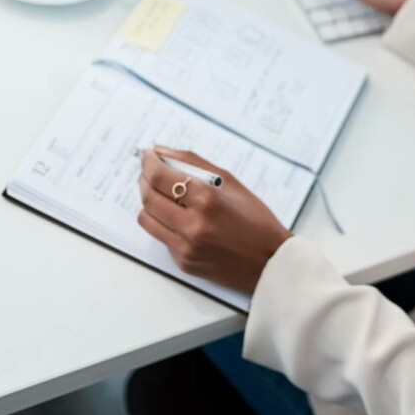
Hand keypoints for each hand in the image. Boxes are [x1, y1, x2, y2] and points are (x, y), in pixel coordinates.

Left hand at [137, 146, 291, 294]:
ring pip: (146, 218)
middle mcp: (193, 224)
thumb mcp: (230, 182)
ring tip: (160, 192)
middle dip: (144, 179)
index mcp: (207, 199)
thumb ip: (193, 163)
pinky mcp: (183, 263)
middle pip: (148, 196)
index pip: (160, 176)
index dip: (148, 162)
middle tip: (150, 170)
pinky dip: (162, 221)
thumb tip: (161, 151)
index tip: (147, 154)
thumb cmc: (255, 219)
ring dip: (148, 201)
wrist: (270, 263)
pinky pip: (160, 236)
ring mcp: (185, 247)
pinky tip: (176, 214)